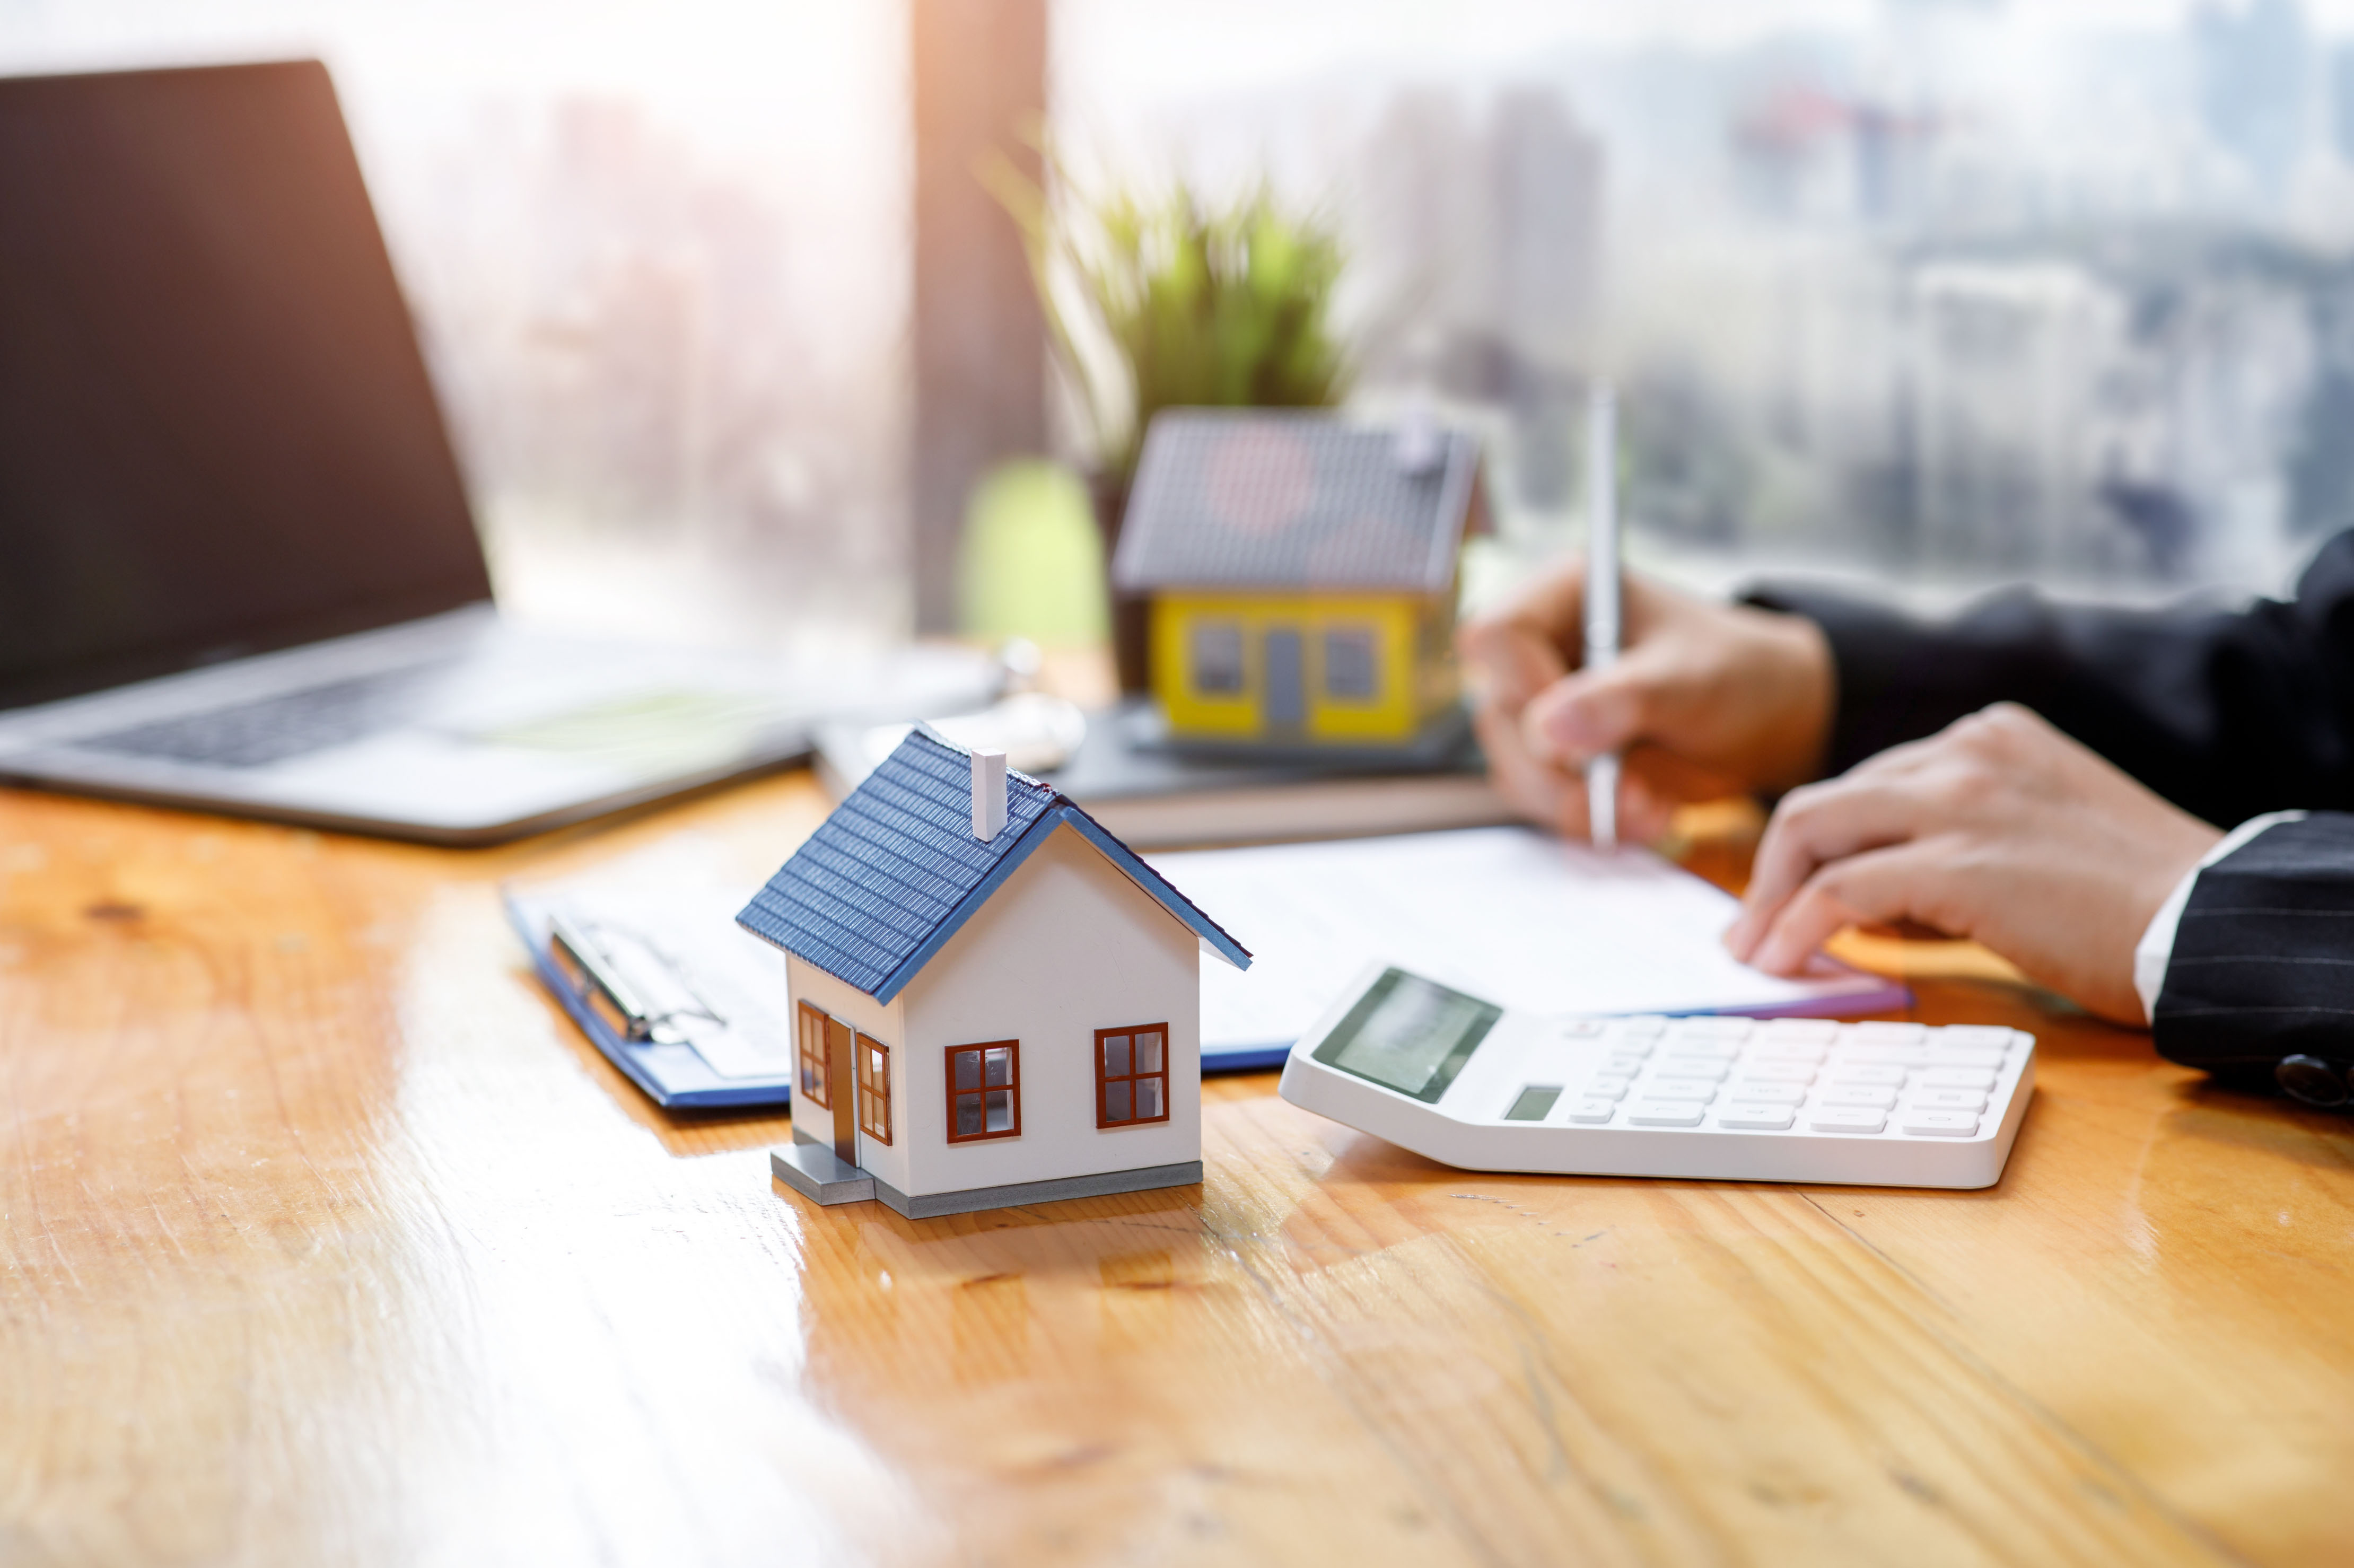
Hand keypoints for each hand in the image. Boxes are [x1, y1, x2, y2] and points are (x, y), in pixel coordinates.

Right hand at [1457, 563, 1835, 843]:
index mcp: (1562, 597)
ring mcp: (1538, 710)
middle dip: (1564, 770)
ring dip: (1578, 804)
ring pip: (1514, 769)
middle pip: (1501, 715)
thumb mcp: (1689, 679)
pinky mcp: (1550, 761)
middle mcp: (1537, 651)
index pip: (1497, 635)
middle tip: (1631, 793)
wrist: (1761, 722)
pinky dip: (1588, 820)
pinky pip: (1540, 802)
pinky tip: (1642, 816)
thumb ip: (1621, 698)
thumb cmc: (1732, 674)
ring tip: (1649, 809)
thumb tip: (1548, 729)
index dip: (1525, 685)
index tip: (1580, 729)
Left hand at [1723, 703, 2222, 1023]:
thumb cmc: (2136, 900)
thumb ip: (1954, 848)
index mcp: (1989, 738)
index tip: (1789, 892)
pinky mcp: (1957, 863)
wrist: (2210, 919)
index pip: (1869, 783)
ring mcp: (1958, 801)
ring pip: (1814, 831)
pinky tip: (1785, 962)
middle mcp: (1966, 752)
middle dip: (1772, 868)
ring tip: (1755, 952)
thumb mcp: (2035, 837)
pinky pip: (1840, 890)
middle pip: (1824, 801)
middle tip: (1750, 927)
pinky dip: (1797, 927)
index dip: (1820, 845)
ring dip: (1770, 899)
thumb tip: (1865, 903)